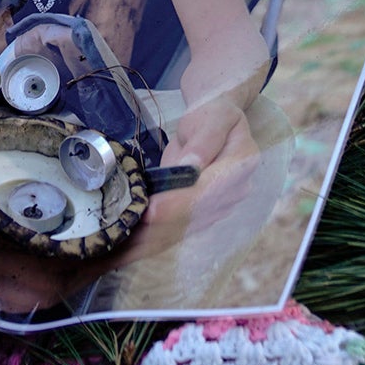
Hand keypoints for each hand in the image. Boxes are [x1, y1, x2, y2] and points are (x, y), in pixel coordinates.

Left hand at [120, 98, 259, 263]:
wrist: (217, 119)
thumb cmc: (212, 113)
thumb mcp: (210, 117)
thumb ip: (203, 141)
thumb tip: (193, 166)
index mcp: (241, 163)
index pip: (207, 189)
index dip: (178, 203)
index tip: (152, 212)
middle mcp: (237, 190)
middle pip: (196, 214)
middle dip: (161, 227)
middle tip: (128, 238)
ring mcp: (223, 204)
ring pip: (187, 227)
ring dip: (155, 240)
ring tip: (123, 251)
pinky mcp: (206, 212)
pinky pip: (181, 228)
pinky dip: (156, 239)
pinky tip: (132, 250)